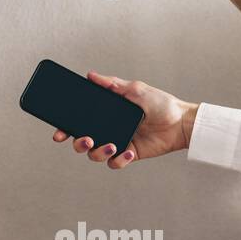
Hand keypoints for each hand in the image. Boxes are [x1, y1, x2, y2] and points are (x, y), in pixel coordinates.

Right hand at [52, 71, 197, 168]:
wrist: (181, 122)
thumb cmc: (161, 103)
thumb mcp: (135, 89)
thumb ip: (112, 84)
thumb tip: (90, 75)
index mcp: (106, 113)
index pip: (80, 121)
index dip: (66, 127)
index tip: (59, 133)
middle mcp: (109, 128)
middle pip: (82, 141)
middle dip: (78, 143)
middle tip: (86, 139)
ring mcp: (118, 142)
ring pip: (95, 155)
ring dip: (99, 152)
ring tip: (112, 145)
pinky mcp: (129, 155)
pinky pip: (115, 163)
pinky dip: (118, 161)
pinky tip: (127, 153)